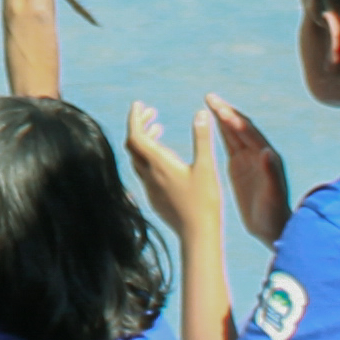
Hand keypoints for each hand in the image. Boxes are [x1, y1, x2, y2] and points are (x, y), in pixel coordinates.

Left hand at [124, 98, 213, 231]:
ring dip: (144, 140)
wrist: (198, 235)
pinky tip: (164, 156)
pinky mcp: (155, 198)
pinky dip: (149, 156)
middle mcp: (149, 175)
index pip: (135, 135)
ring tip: (158, 128)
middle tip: (151, 111)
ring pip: (137, 158)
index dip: (135, 118)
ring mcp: (150, 188)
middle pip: (133, 145)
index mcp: (158, 164)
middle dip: (139, 125)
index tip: (139, 104)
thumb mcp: (206, 166)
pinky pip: (144, 171)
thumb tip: (200, 112)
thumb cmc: (204, 201)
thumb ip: (202, 138)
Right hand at [216, 103, 294, 245]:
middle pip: (240, 127)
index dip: (235, 121)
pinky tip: (210, 123)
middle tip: (210, 97)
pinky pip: (229, 145)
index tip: (220, 110)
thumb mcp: (274, 195)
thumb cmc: (275, 214)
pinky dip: (220, 132)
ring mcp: (249, 159)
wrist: (272, 228)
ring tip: (208, 103)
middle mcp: (259, 154)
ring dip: (222, 117)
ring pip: (233, 133)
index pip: (249, 134)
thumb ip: (271, 173)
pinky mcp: (239, 167)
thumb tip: (268, 151)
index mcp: (267, 157)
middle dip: (226, 112)